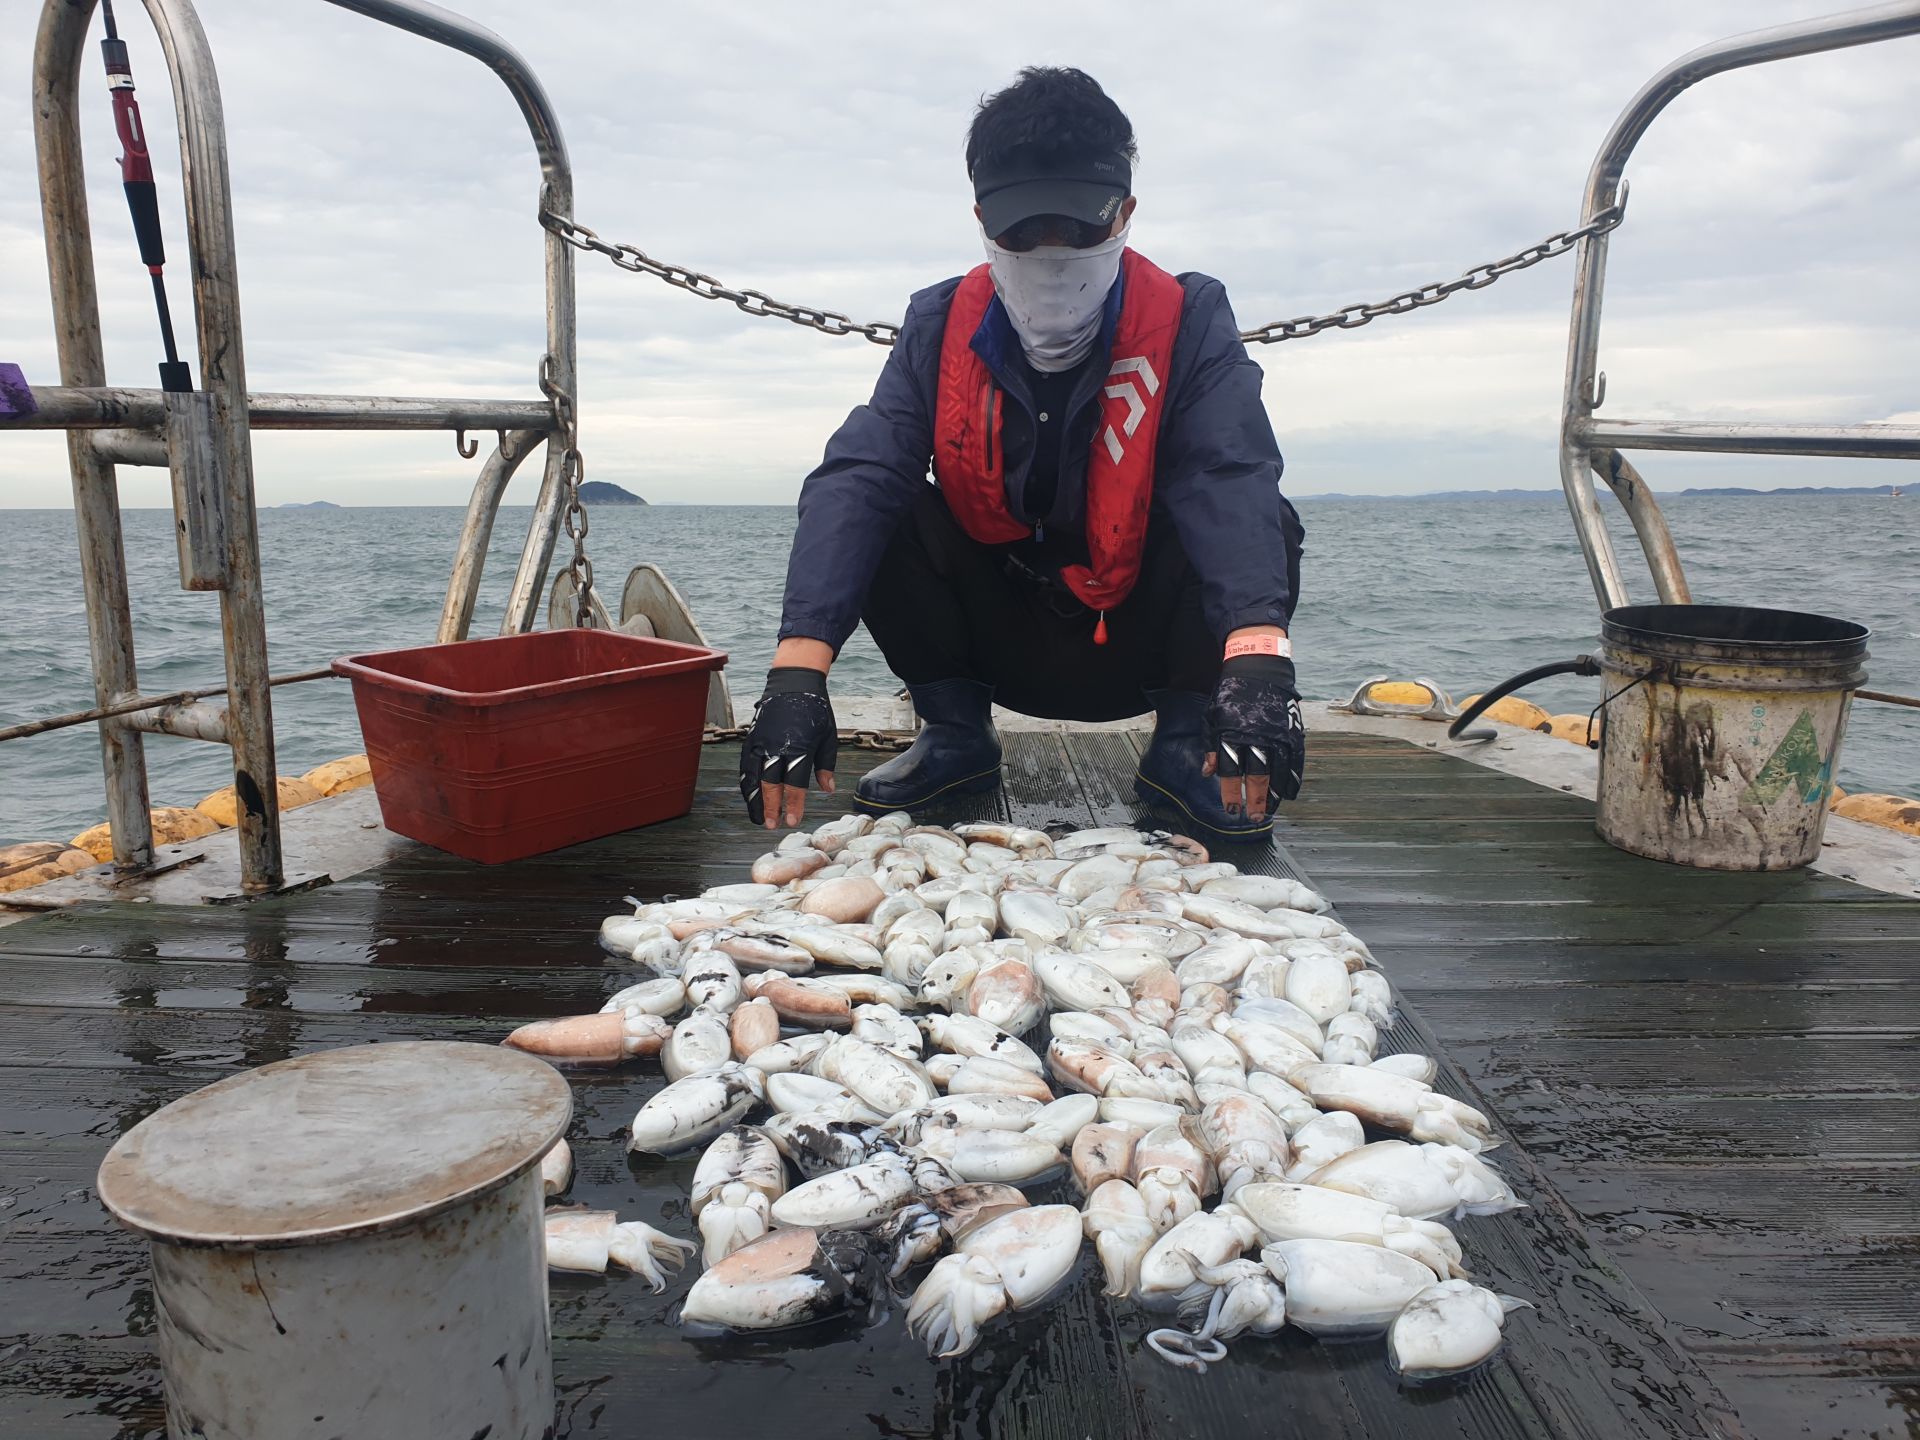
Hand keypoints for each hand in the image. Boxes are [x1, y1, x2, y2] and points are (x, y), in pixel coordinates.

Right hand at [739, 668, 837, 828]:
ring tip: (757, 818)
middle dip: (770, 806)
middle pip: (771, 782)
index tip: (792, 820)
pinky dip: (746, 783)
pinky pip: (745, 765)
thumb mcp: (828, 737)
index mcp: (800, 747)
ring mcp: (761, 741)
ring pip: (753, 776)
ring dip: (754, 799)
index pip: (795, 782)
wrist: (794, 683)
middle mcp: (777, 745)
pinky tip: (750, 796)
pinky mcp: (752, 738)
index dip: (793, 803)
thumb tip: (827, 790)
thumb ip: (826, 765)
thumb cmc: (815, 711)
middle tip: (772, 825)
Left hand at [1203, 655, 1304, 820]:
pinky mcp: (1292, 731)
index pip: (1231, 771)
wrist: (1258, 669)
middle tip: (1254, 818)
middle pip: (1257, 775)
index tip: (1231, 809)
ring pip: (1278, 771)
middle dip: (1255, 799)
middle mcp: (1256, 737)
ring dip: (1274, 794)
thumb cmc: (1232, 694)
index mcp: (1232, 734)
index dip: (1231, 792)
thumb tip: (1208, 773)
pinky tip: (1289, 792)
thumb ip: (1211, 746)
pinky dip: (1293, 778)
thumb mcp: (1212, 717)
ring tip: (1270, 810)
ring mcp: (1277, 734)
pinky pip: (1295, 760)